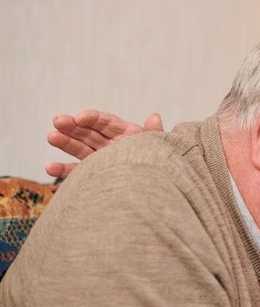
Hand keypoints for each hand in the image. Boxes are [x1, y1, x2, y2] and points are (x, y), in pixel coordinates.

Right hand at [45, 110, 163, 178]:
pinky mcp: (94, 175)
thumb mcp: (159, 148)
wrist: (161, 191)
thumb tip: (155, 116)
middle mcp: (110, 144)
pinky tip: (49, 167)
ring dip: (64, 142)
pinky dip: (63, 170)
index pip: (106, 122)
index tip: (80, 118)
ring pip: (79, 149)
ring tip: (51, 137)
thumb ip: (155, 133)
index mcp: (125, 134)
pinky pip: (77, 172)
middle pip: (88, 132)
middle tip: (58, 121)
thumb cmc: (162, 165)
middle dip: (73, 126)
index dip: (92, 118)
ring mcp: (100, 159)